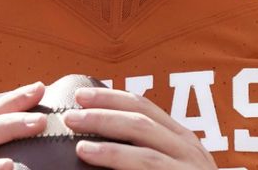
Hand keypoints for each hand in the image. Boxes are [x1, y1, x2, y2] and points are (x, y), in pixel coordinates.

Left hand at [64, 87, 217, 169]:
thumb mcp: (171, 167)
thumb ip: (146, 153)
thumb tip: (100, 142)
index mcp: (181, 140)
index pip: (144, 107)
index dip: (111, 98)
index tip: (81, 96)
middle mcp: (188, 149)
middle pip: (141, 119)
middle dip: (103, 112)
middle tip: (70, 114)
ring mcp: (187, 167)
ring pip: (143, 142)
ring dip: (106, 135)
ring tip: (76, 138)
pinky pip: (147, 167)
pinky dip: (116, 159)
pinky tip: (91, 156)